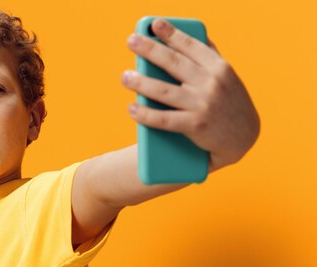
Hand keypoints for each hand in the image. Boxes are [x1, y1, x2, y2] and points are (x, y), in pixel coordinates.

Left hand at [122, 18, 259, 170]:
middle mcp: (211, 83)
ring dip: (141, 83)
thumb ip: (210, 58)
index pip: (191, 46)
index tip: (154, 24)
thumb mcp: (227, 77)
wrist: (244, 138)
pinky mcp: (195, 125)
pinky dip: (145, 114)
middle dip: (150, 50)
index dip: (171, 34)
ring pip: (164, 91)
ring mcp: (203, 104)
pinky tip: (132, 109)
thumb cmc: (229, 103)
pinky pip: (164, 119)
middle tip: (131, 41)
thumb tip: (194, 34)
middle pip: (174, 63)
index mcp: (219, 68)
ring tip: (125, 77)